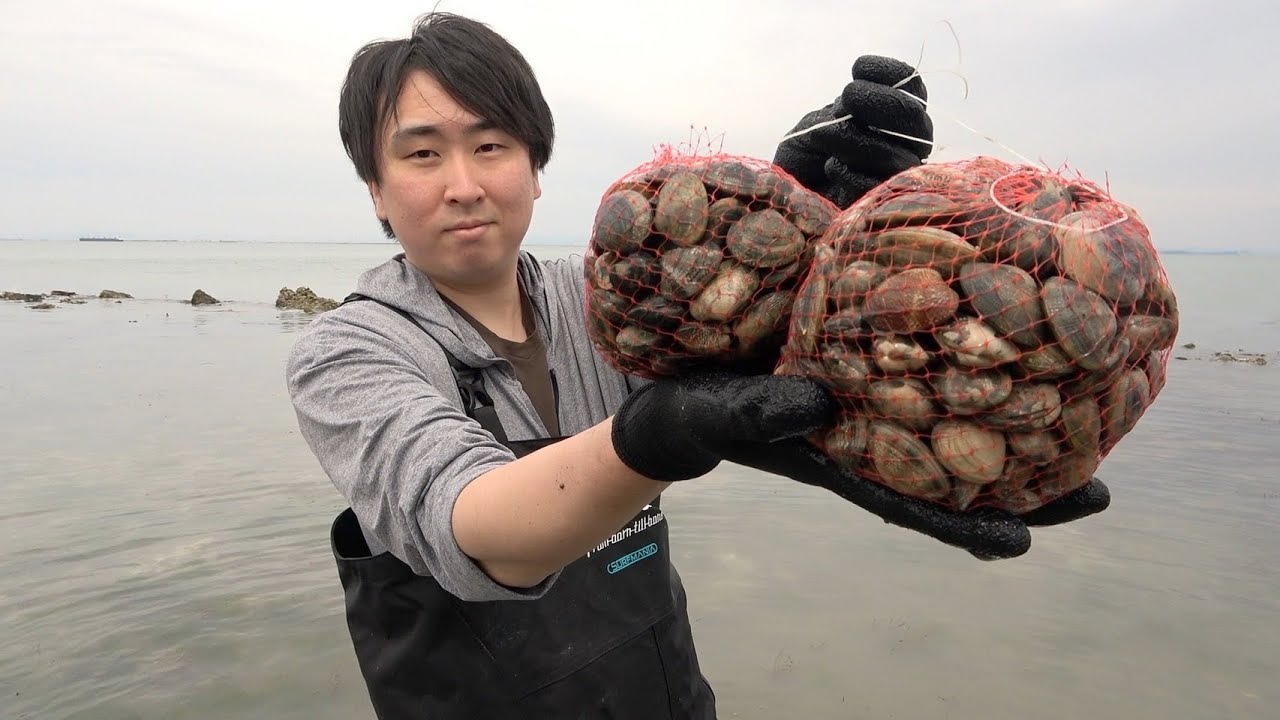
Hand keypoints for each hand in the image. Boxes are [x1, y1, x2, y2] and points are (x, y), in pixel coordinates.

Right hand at [612, 371, 1109, 559]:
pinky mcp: (865, 373)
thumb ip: (758, 412)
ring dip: (1017, 430)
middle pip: (955, 477)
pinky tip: (1018, 354)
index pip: (908, 504)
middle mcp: (867, 442)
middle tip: (1097, 496)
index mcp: (835, 463)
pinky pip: (931, 379)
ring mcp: (871, 409)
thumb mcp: (718, 411)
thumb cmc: (691, 409)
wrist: (678, 385)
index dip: (963, 528)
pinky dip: (976, 374)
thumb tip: (815, 403)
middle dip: (1024, 489)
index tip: (1021, 544)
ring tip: (1090, 426)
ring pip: (954, 427)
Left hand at [773, 55, 933, 208]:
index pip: (911, 86)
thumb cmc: (806, 157)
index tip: (857, 67)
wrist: (788, 197)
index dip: (891, 72)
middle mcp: (907, 145)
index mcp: (895, 118)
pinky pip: (879, 186)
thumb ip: (840, 112)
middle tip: (847, 97)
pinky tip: (830, 167)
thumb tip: (853, 107)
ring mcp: (900, 178)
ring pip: (899, 156)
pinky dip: (849, 172)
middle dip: (880, 101)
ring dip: (856, 139)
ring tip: (822, 136)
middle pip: (915, 117)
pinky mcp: (885, 207)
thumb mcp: (818, 122)